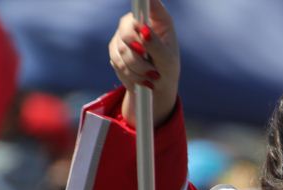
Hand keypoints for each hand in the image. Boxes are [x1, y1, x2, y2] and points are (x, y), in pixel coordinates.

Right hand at [108, 0, 179, 126]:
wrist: (156, 87)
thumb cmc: (167, 70)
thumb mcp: (167, 60)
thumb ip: (156, 45)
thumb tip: (143, 30)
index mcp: (159, 19)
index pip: (148, 1)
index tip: (141, 9)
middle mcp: (139, 21)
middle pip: (127, 31)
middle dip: (138, 56)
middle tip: (152, 71)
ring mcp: (125, 32)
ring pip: (122, 49)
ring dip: (136, 69)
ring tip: (149, 76)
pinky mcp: (115, 47)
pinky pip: (116, 60)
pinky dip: (128, 73)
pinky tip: (139, 77)